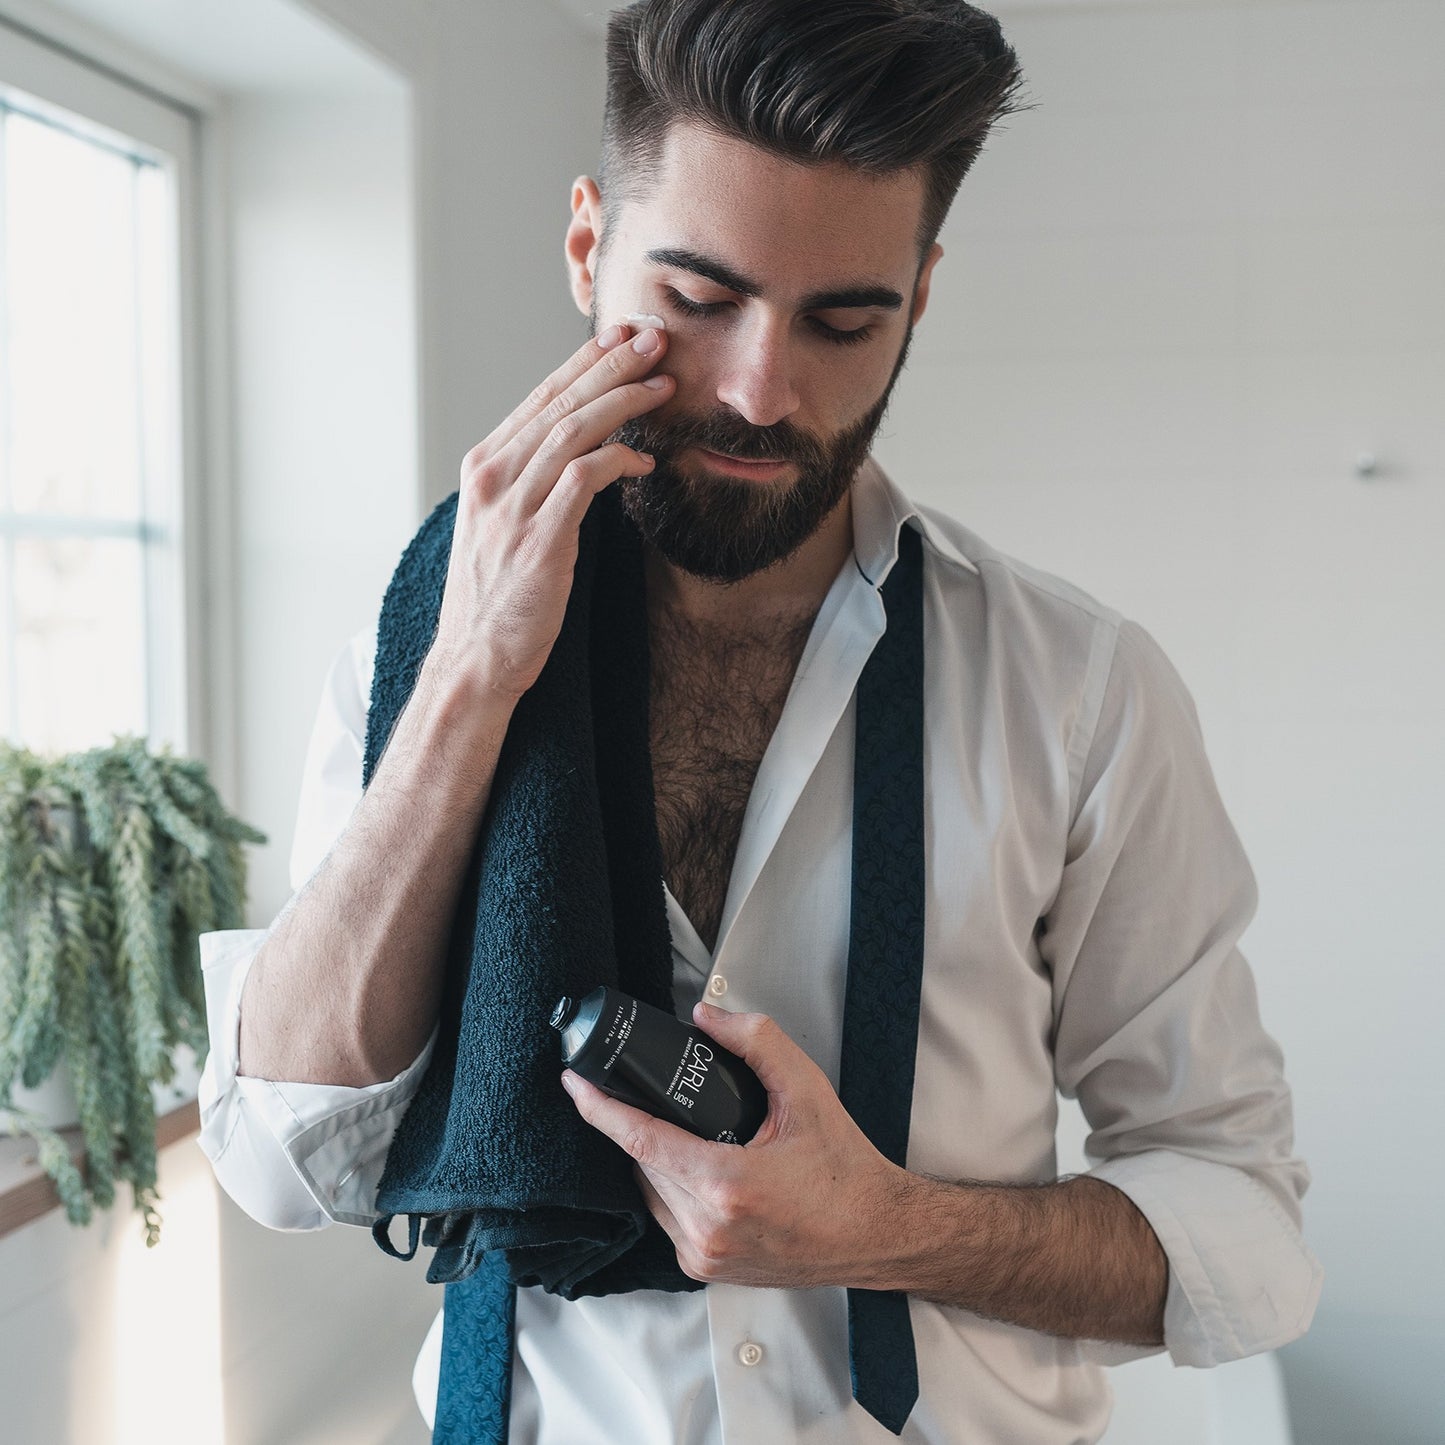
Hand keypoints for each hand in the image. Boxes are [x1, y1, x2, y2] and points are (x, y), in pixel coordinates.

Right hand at [431, 323, 672, 699]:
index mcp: (485, 468)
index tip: (622, 336)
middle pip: (561, 403)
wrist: (473, 658)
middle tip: (654, 338)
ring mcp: (513, 508)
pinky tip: (645, 458)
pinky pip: (583, 480)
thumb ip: (532, 485)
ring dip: (623, 402)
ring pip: (574, 431)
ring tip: (664, 385)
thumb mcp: (503, 526)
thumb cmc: (496, 598)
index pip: (541, 399)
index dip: (584, 363)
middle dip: (612, 365)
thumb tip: (580, 454)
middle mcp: (494, 478)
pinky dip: (618, 460)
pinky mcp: (539, 540)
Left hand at [561, 1001, 909, 1289]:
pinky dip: (671, 1188)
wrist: (876, 1234)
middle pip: (643, 1163)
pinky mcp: (706, 1270)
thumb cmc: (846, 1170)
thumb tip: (707, 1015)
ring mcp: (704, 1257)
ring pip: (650, 1193)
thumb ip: (756, 1041)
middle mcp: (707, 1229)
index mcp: (726, 1186)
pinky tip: (694, 1165)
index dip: (601, 1108)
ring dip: (655, 1158)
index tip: (574, 1081)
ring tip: (685, 1128)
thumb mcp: (807, 1090)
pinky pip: (667, 1218)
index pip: (641, 1140)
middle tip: (653, 1092)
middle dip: (641, 1123)